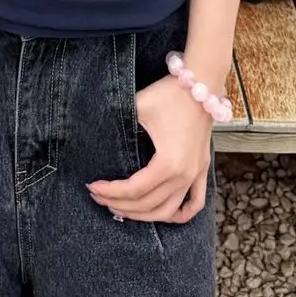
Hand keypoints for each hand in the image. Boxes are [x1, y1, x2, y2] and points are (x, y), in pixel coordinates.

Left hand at [87, 74, 211, 222]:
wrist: (201, 81)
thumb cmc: (168, 93)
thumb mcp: (138, 106)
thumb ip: (117, 121)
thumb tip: (93, 131)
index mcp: (168, 163)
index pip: (134, 190)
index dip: (110, 192)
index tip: (93, 186)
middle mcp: (184, 175)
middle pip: (148, 204)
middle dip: (120, 204)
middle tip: (99, 197)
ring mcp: (195, 174)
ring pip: (168, 211)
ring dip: (144, 215)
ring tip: (122, 208)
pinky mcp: (202, 168)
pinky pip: (194, 202)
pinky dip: (179, 214)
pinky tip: (162, 214)